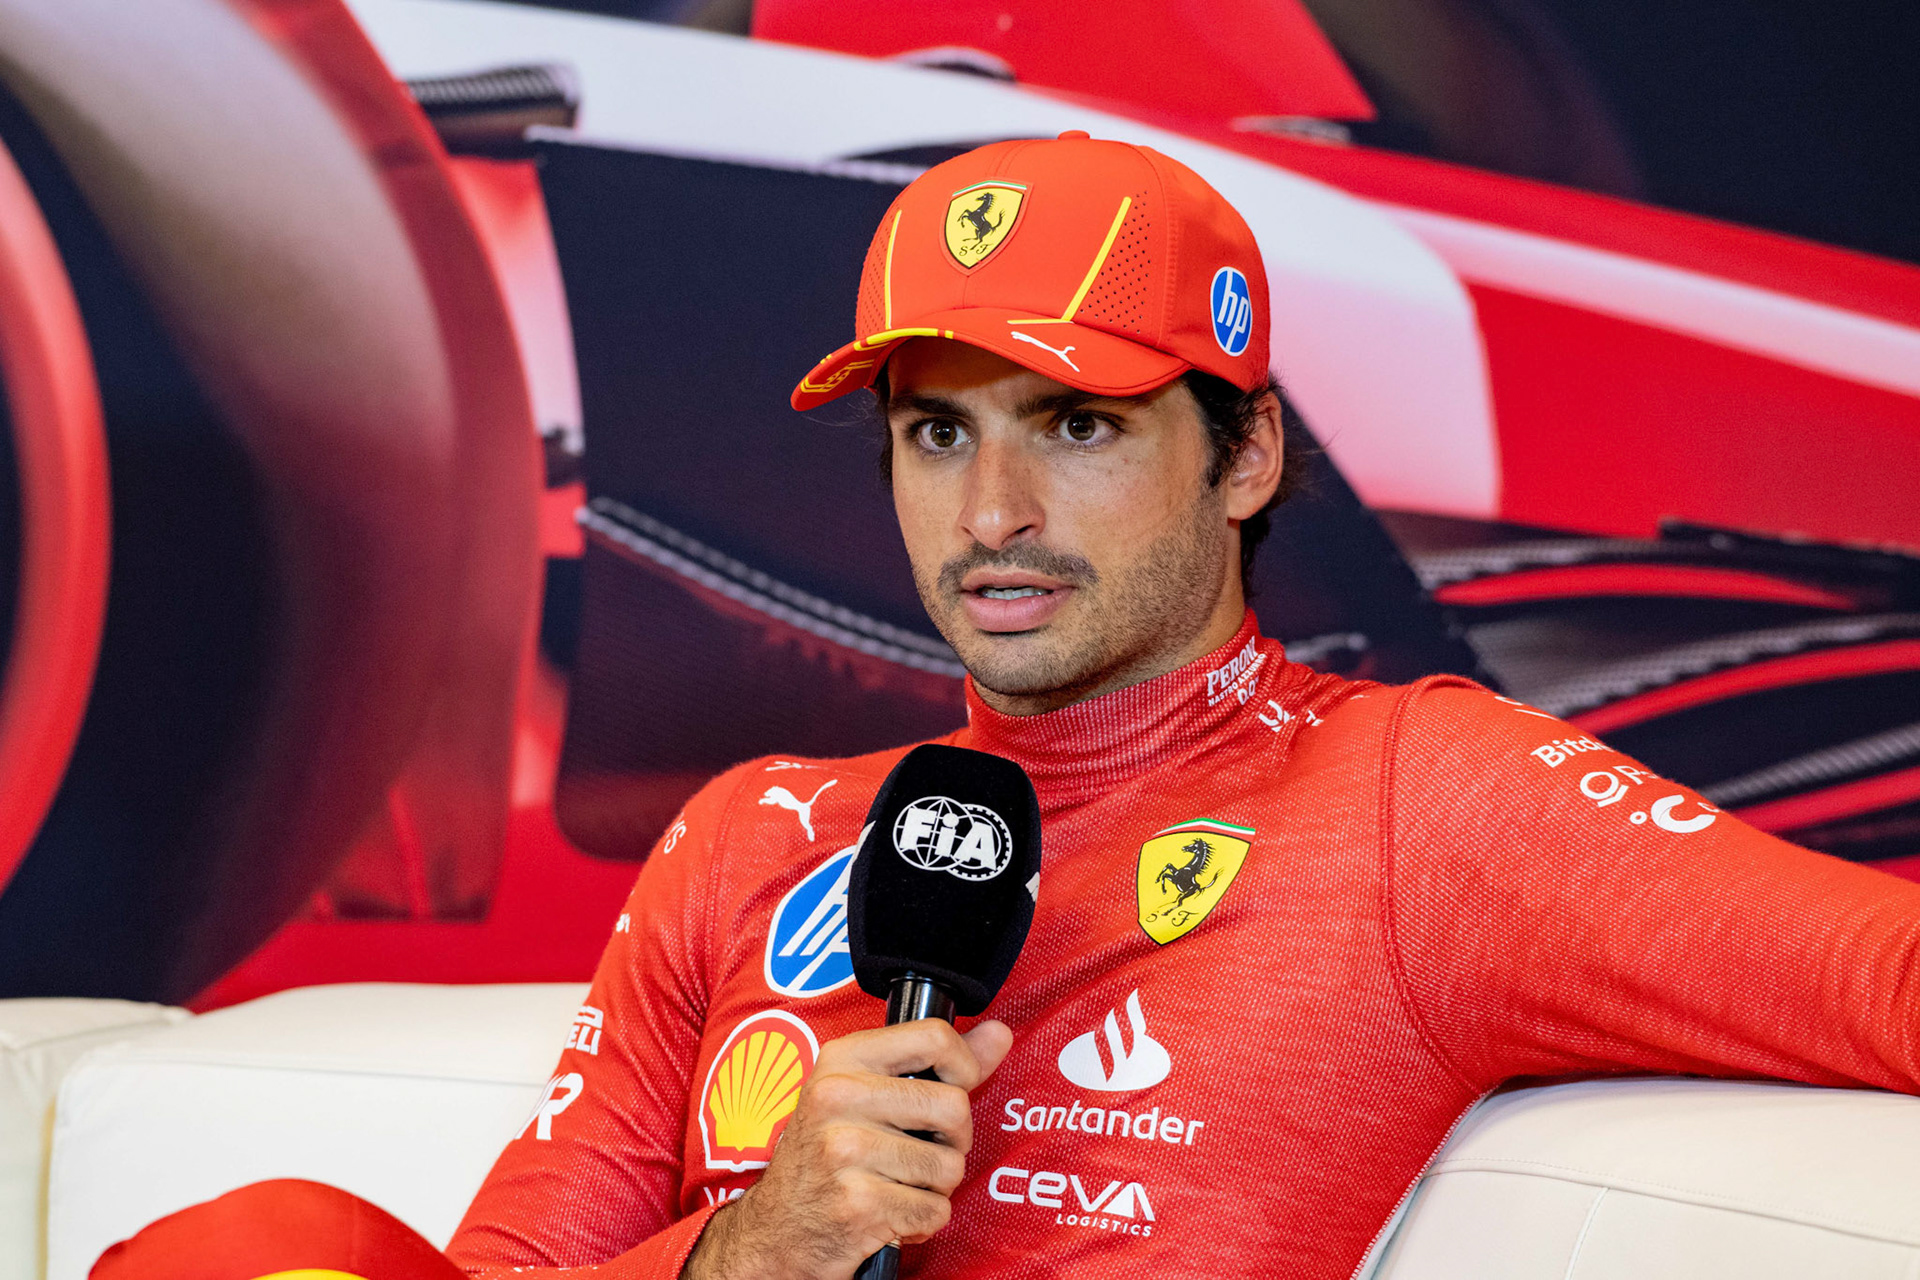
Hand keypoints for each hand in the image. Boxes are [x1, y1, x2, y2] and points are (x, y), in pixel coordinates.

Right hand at [685, 1018, 1013, 1279]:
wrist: (776, 1232)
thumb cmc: (826, 1158)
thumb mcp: (865, 1094)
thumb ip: (935, 1063)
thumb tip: (998, 1033)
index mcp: (841, 1060)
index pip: (935, 1037)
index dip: (963, 1067)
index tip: (952, 1089)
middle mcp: (837, 1098)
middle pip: (953, 1106)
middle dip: (952, 1141)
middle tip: (921, 1153)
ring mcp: (844, 1151)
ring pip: (949, 1165)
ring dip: (935, 1186)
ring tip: (899, 1184)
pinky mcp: (857, 1204)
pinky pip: (934, 1210)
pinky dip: (922, 1220)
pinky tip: (890, 1213)